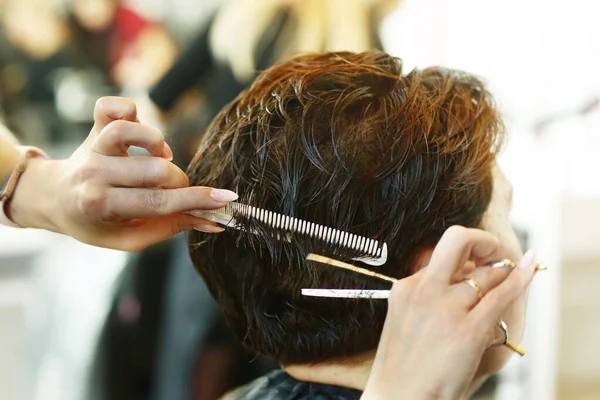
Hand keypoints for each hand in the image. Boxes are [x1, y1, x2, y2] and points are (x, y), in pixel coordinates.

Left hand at [8, 97, 234, 250]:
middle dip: (179, 182)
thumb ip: (170, 228)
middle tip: (175, 189)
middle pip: (154, 170)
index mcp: (102, 206)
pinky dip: (130, 110)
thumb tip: (212, 223)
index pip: (159, 203)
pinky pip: (112, 107)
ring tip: (161, 158)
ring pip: (132, 130)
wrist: (54, 198)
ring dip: (158, 145)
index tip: (225, 199)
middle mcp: (95, 174)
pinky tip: (141, 126)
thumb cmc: (95, 223)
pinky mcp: (93, 127)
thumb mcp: (129, 237)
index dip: (197, 200)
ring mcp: (92, 148)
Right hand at [362, 226, 536, 399]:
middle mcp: (424, 291)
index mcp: (405, 288)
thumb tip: (465, 276)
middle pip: (457, 241)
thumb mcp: (404, 319)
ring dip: (500, 276)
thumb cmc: (405, 367)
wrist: (400, 398)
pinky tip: (531, 267)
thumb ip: (429, 294)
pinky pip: (502, 294)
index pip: (440, 256)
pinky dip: (521, 278)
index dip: (462, 257)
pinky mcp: (468, 330)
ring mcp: (446, 308)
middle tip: (491, 252)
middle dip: (481, 241)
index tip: (473, 261)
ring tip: (504, 283)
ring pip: (486, 274)